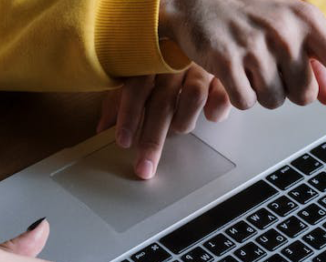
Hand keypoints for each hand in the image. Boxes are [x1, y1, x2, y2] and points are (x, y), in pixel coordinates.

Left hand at [99, 64, 248, 178]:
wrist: (199, 30)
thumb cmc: (161, 60)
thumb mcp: (135, 75)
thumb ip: (118, 100)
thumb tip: (102, 127)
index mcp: (149, 59)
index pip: (136, 87)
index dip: (129, 115)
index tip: (123, 142)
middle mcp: (173, 61)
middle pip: (162, 100)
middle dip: (152, 138)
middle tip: (144, 166)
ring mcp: (199, 65)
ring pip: (193, 95)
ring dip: (184, 121)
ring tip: (179, 131)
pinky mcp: (222, 73)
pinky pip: (223, 91)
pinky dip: (218, 107)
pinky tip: (211, 117)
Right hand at [158, 0, 325, 129]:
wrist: (199, 0)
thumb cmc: (250, 15)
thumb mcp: (288, 27)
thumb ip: (313, 61)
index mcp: (308, 20)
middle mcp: (285, 30)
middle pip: (304, 96)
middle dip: (287, 91)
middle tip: (269, 68)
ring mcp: (255, 44)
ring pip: (274, 102)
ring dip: (261, 94)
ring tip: (248, 66)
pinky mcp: (227, 59)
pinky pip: (245, 102)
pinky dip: (239, 97)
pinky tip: (231, 73)